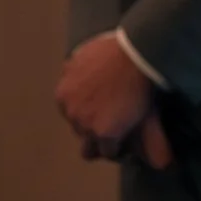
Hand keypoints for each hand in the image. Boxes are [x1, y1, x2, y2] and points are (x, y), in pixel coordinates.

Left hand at [57, 32, 154, 154]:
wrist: (136, 55)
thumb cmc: (116, 49)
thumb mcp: (84, 53)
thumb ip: (73, 67)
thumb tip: (68, 68)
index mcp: (63, 93)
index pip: (70, 112)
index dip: (87, 112)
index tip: (100, 111)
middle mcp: (70, 111)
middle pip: (79, 129)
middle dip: (93, 126)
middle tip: (112, 122)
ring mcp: (85, 124)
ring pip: (91, 145)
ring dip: (103, 142)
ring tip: (119, 141)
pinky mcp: (104, 133)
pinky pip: (109, 151)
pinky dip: (118, 149)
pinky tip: (129, 146)